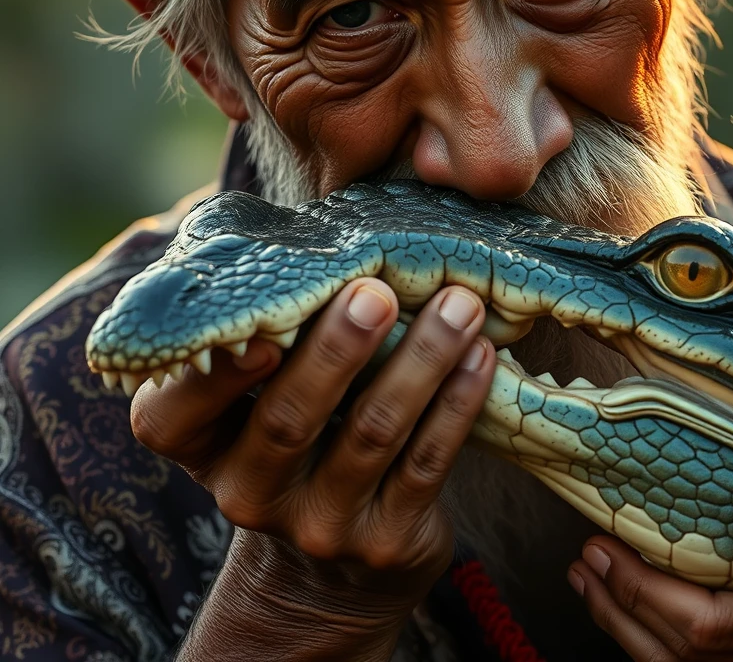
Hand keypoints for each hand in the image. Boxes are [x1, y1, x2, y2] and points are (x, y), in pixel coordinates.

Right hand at [130, 278, 494, 659]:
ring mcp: (318, 525)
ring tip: (460, 307)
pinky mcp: (384, 542)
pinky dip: (457, 403)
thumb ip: (268, 334)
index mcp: (198, 446)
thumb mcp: (253, 400)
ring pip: (372, 435)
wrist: (326, 568)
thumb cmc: (294, 437)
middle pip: (290, 420)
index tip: (265, 327)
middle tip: (378, 291)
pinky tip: (482, 355)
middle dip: (337, 351)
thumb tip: (314, 238)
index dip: (218, 376)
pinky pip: (427, 464)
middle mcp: (247, 492)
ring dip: (421, 362)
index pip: (175, 418)